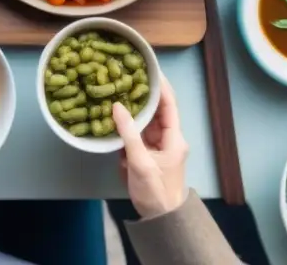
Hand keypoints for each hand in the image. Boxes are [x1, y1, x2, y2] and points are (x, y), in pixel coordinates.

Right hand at [113, 76, 188, 219]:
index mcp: (173, 138)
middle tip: (126, 74)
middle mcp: (167, 138)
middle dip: (142, 93)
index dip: (160, 86)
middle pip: (155, 110)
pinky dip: (126, 123)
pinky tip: (113, 113)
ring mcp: (156, 146)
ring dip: (132, 107)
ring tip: (117, 88)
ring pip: (144, 120)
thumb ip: (129, 134)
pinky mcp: (145, 153)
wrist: (161, 218)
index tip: (149, 68)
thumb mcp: (141, 163)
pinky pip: (135, 133)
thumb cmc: (156, 191)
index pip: (168, 105)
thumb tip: (117, 106)